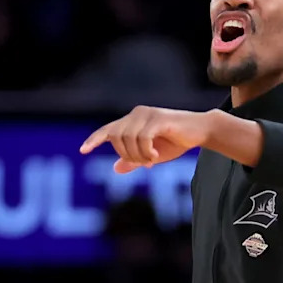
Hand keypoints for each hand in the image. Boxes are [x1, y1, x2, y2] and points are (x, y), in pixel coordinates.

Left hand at [80, 106, 211, 173]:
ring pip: (128, 139)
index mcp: (132, 121)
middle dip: (127, 155)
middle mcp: (136, 114)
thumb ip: (134, 160)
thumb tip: (116, 168)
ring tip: (152, 161)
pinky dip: (147, 151)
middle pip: (116, 138)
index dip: (94, 140)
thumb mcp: (152, 155)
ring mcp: (147, 114)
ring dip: (138, 156)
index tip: (82, 150)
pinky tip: (155, 156)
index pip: (108, 130)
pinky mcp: (158, 118)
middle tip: (144, 164)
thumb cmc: (176, 142)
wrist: (200, 131)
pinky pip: (142, 138)